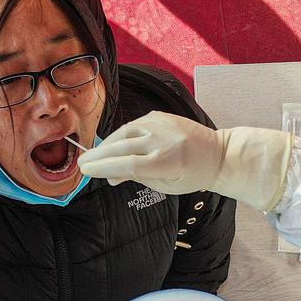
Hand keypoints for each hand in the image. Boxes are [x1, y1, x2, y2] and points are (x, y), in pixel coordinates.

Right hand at [79, 111, 223, 191]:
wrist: (218, 153)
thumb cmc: (194, 175)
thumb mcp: (167, 185)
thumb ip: (138, 178)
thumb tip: (110, 177)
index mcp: (167, 161)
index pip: (128, 164)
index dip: (104, 168)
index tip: (87, 171)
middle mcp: (163, 140)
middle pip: (122, 147)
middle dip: (98, 156)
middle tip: (82, 164)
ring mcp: (161, 124)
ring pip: (125, 132)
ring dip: (107, 144)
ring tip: (94, 156)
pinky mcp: (160, 116)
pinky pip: (134, 124)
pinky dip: (121, 135)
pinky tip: (112, 144)